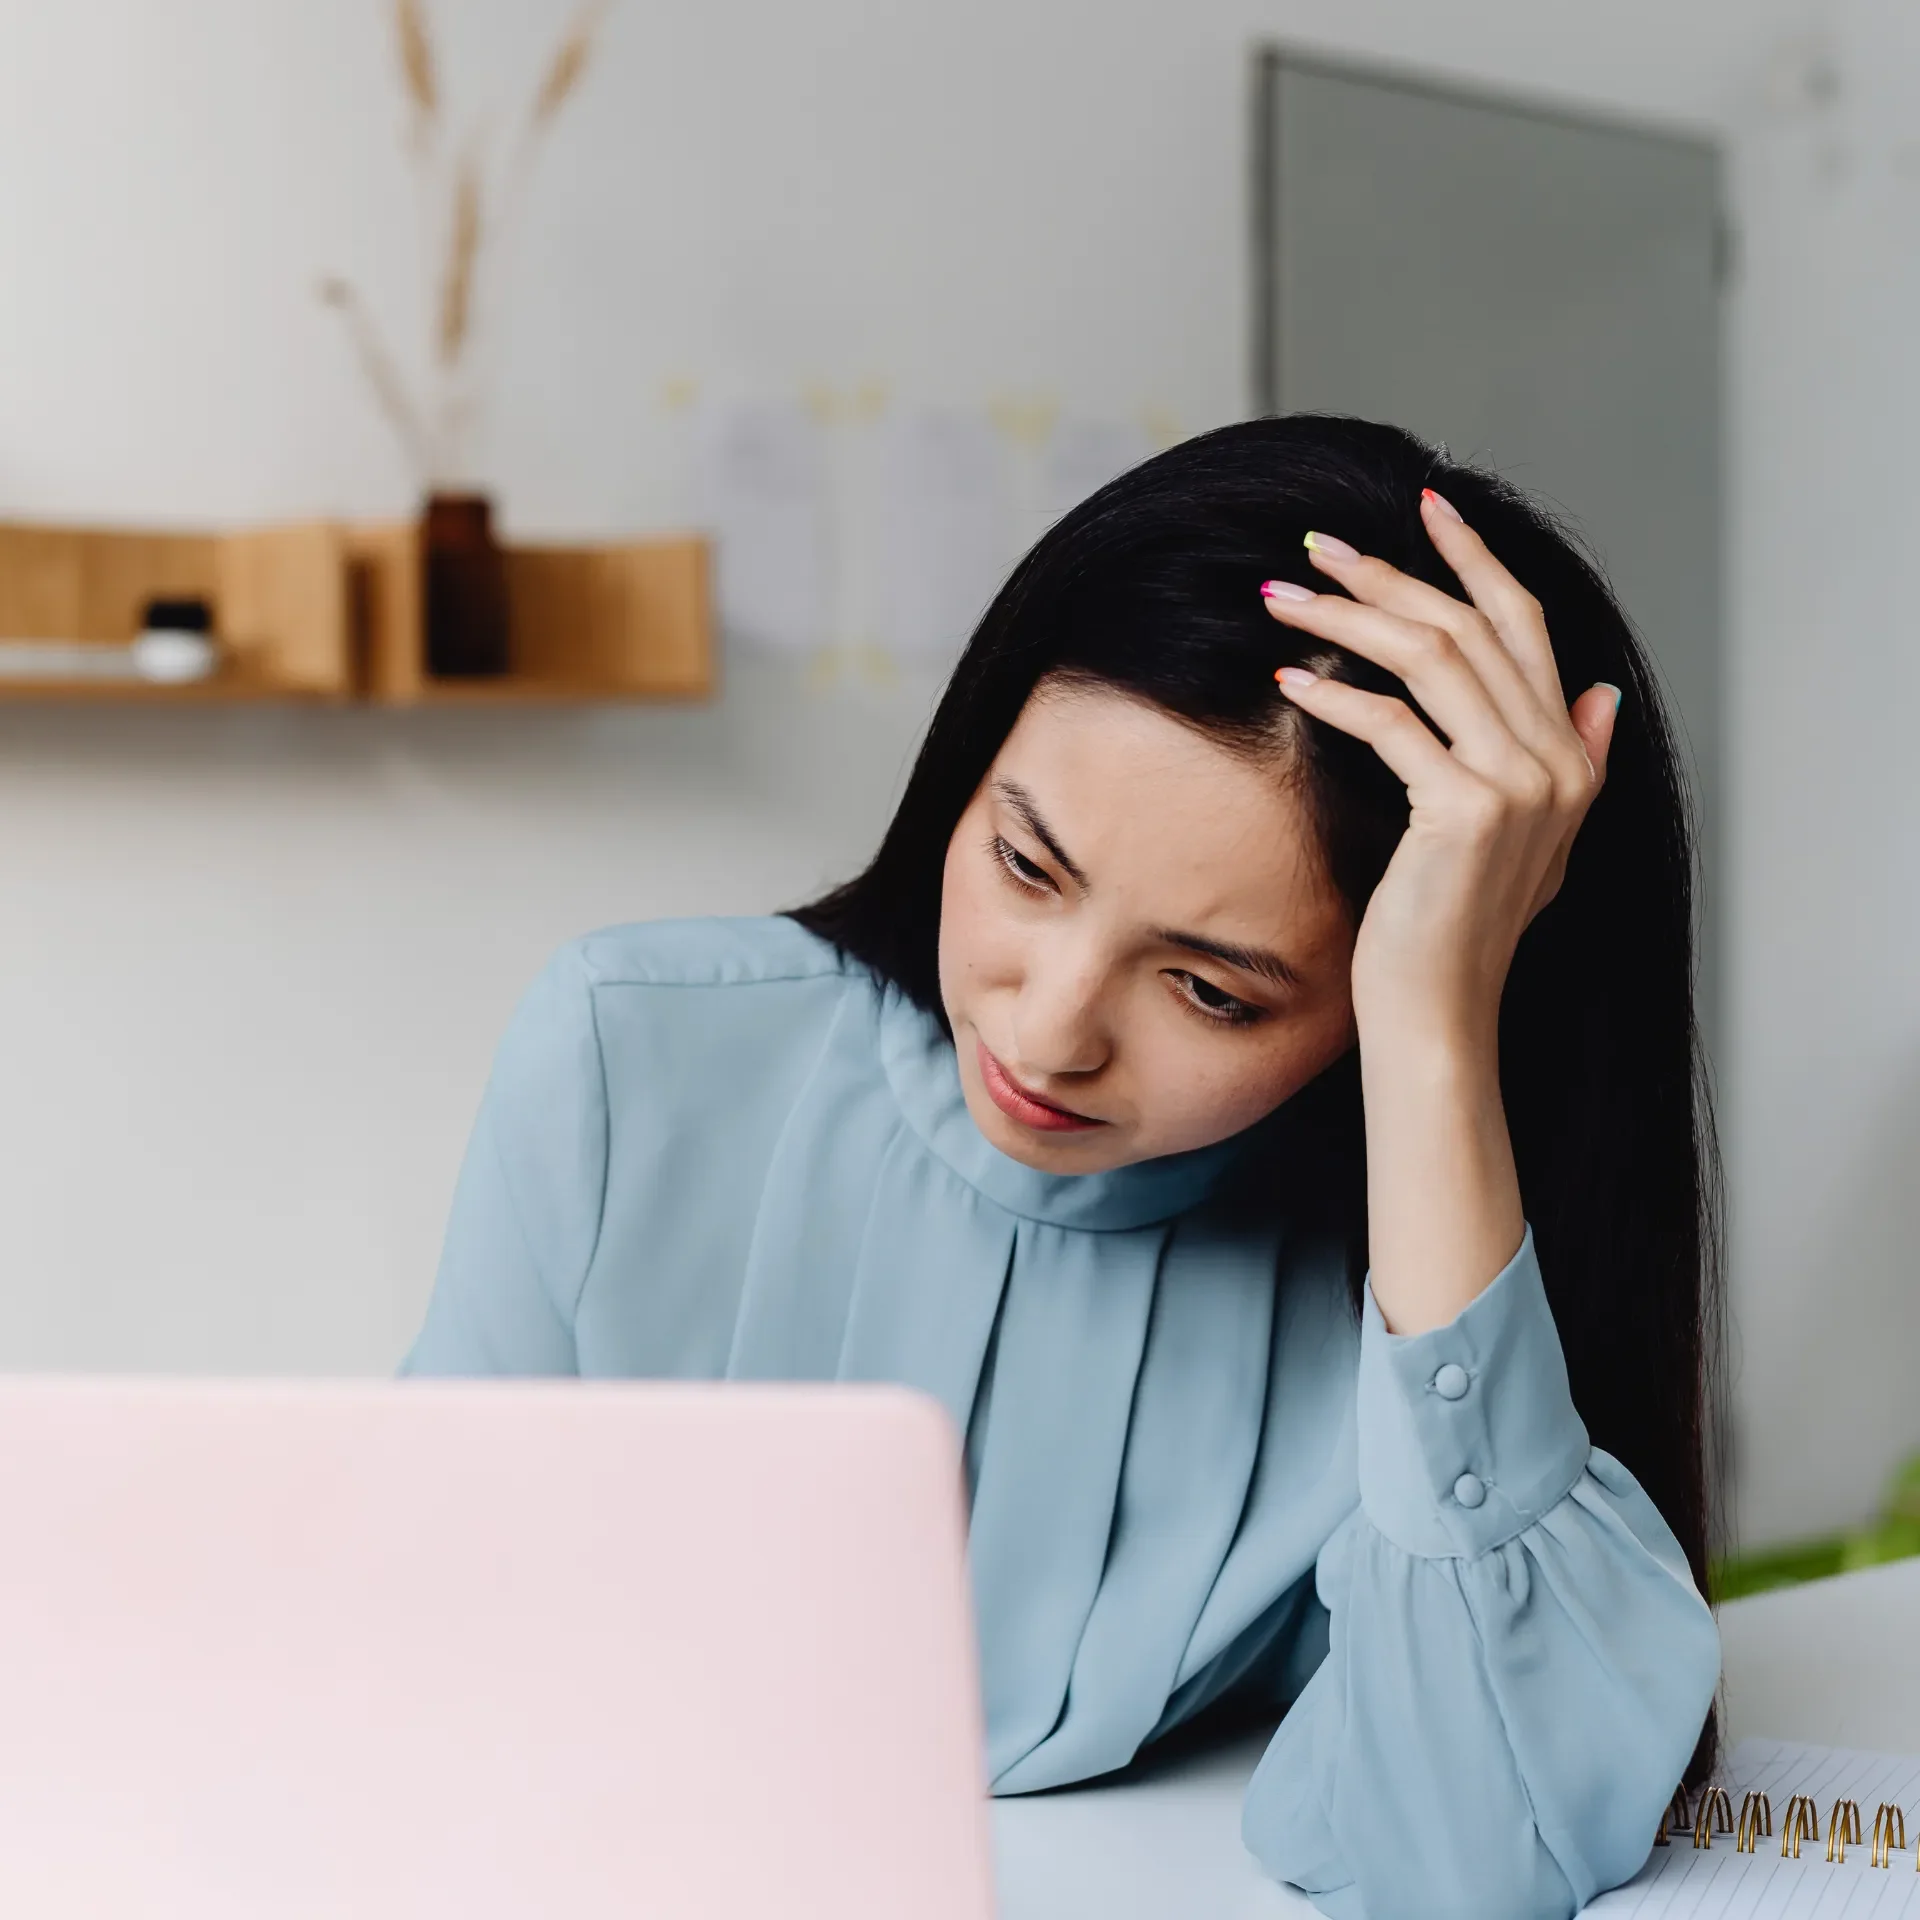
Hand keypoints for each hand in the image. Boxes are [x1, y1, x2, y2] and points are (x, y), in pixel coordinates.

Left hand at [1261, 490, 1619, 1048]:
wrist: (1440, 1015)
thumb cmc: (1455, 932)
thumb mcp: (1531, 844)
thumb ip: (1572, 761)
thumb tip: (1599, 693)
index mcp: (1572, 758)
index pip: (1525, 625)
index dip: (1477, 558)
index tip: (1426, 506)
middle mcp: (1558, 762)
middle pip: (1469, 627)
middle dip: (1390, 575)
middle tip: (1319, 544)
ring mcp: (1519, 785)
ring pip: (1431, 657)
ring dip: (1348, 616)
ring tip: (1285, 595)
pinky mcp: (1465, 811)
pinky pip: (1392, 724)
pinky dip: (1335, 694)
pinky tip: (1289, 680)